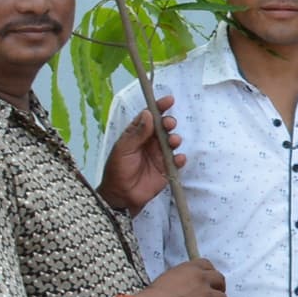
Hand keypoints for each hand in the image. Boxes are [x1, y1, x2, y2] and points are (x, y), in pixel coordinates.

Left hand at [100, 95, 180, 210]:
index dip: (158, 107)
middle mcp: (150, 142)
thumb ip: (137, 133)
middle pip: (163, 127)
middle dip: (169, 123)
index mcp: (137, 134)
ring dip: (175, 138)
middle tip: (169, 124)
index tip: (168, 100)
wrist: (122, 196)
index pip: (149, 116)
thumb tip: (148, 114)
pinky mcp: (167, 169)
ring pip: (172, 141)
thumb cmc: (117, 170)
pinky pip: (177, 161)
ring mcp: (159, 155)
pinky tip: (177, 159)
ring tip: (173, 142)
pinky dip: (180, 158)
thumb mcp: (123, 149)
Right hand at [143, 258, 229, 296]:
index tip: (209, 280)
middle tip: (215, 296)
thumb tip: (184, 288)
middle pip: (220, 280)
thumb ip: (181, 280)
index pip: (206, 265)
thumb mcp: (166, 279)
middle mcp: (200, 278)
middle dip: (219, 288)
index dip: (210, 274)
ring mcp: (206, 294)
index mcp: (189, 268)